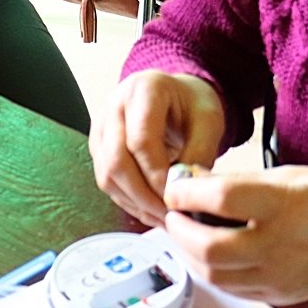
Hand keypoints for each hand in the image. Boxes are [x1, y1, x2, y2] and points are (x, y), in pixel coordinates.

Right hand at [90, 71, 224, 226]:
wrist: (176, 97)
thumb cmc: (192, 105)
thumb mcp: (208, 121)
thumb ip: (199, 152)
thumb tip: (182, 190)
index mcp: (144, 90)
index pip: (141, 140)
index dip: (157, 174)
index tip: (176, 196)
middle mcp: (115, 106)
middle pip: (117, 160)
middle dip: (143, 195)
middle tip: (169, 214)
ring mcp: (101, 128)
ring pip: (107, 175)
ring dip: (135, 202)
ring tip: (163, 217)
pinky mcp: (99, 148)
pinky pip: (107, 182)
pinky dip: (129, 202)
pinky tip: (151, 211)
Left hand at [161, 165, 307, 304]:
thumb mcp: (294, 174)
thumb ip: (245, 182)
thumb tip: (199, 183)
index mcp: (285, 206)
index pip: (220, 199)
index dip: (187, 191)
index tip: (178, 185)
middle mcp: (279, 245)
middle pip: (207, 247)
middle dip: (178, 229)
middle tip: (175, 213)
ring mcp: (278, 276)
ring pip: (213, 275)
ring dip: (189, 253)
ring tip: (186, 233)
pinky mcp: (278, 295)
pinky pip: (231, 288)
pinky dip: (211, 271)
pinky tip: (209, 253)